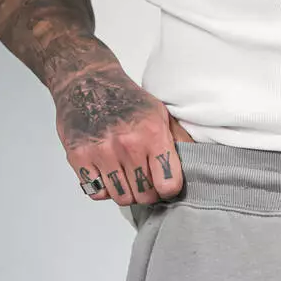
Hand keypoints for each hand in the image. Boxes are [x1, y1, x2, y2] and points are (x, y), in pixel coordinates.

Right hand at [53, 64, 195, 206]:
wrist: (86, 81)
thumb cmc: (126, 100)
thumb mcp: (160, 114)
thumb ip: (179, 141)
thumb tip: (202, 164)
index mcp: (152, 134)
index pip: (168, 185)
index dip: (168, 189)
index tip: (164, 184)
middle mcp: (127, 145)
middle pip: (145, 195)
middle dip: (148, 192)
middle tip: (144, 180)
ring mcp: (101, 152)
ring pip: (122, 198)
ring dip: (126, 192)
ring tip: (126, 176)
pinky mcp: (79, 157)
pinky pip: (97, 193)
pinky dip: (103, 189)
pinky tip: (108, 173)